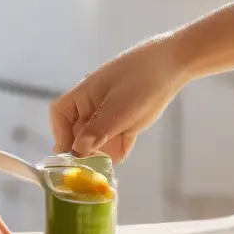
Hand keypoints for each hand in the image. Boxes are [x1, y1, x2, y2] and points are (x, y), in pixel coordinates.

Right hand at [50, 34, 187, 163]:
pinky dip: (118, 148)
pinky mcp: (128, 118)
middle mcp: (94, 103)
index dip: (61, 134)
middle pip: (79, 130)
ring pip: (98, 136)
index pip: (60, 114)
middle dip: (85, 150)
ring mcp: (111, 110)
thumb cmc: (142, 79)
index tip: (69, 154)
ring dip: (102, 151)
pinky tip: (122, 155)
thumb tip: (77, 150)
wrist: (173, 64)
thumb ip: (98, 130)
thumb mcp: (120, 108)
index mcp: (84, 94)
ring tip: (108, 167)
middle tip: (92, 169)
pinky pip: (116, 137)